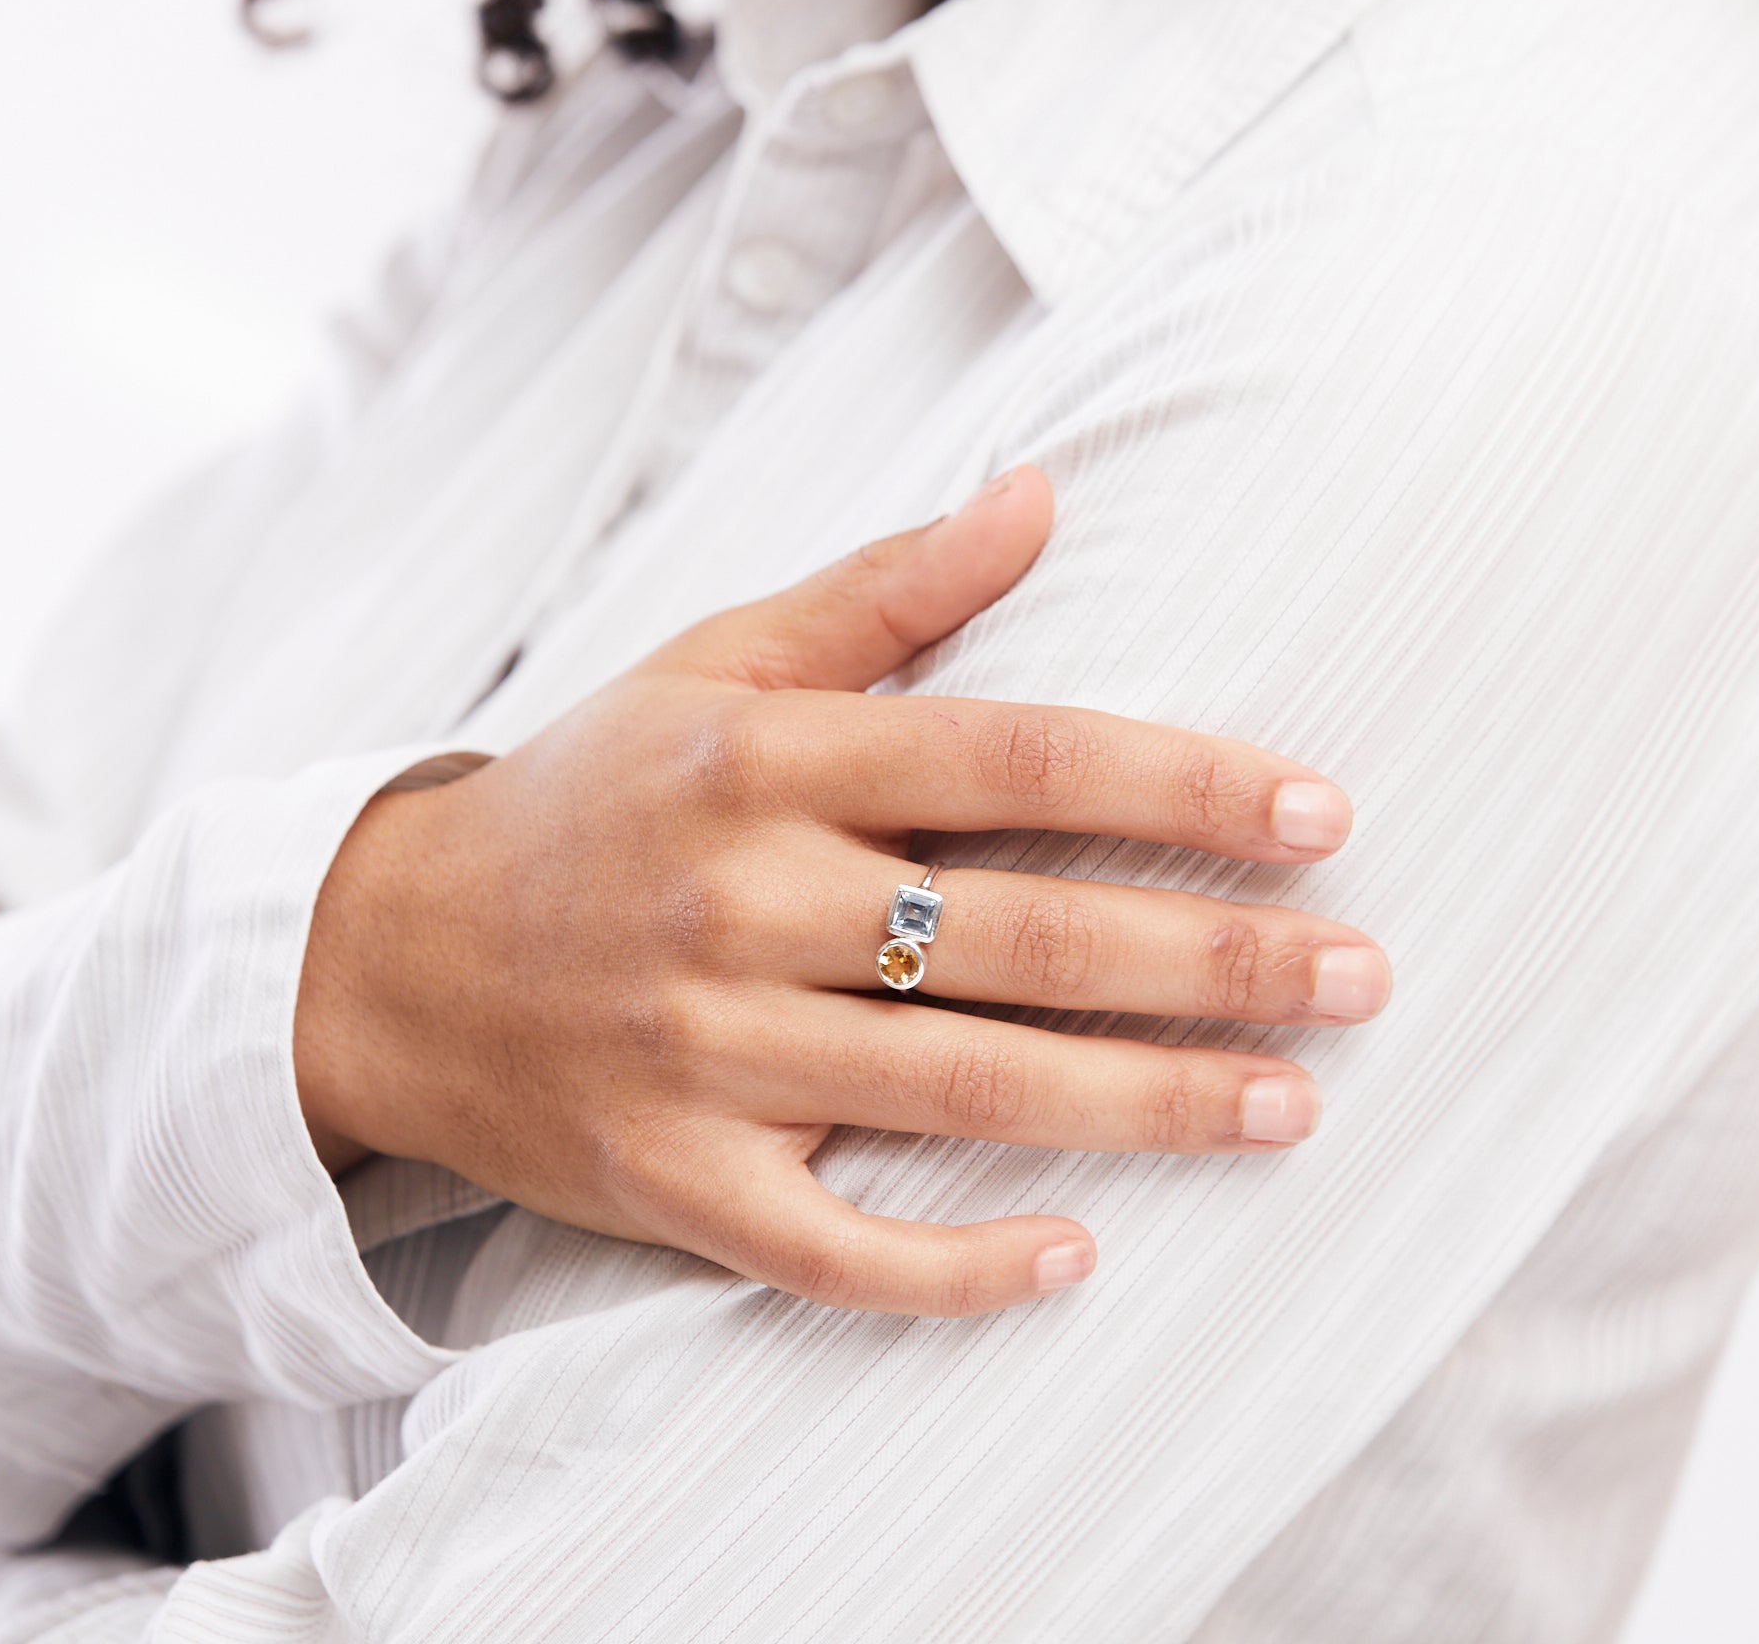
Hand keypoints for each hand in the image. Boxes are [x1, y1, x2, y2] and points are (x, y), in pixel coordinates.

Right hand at [295, 467, 1388, 1315]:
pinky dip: (954, 1268)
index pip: (1014, 757)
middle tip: (1364, 977)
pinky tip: (1075, 1259)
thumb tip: (1042, 490)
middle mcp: (743, 904)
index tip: (1320, 815)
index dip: (1181, 781)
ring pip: (965, 1091)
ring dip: (1146, 1104)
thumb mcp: (715, 663)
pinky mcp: (673, 1181)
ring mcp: (705, 1056)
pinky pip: (831, 1247)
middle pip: (1023, 933)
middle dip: (1215, 958)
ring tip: (1291, 1102)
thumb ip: (886, 591)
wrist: (395, 956)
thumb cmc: (592, 796)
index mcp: (765, 759)